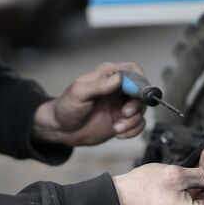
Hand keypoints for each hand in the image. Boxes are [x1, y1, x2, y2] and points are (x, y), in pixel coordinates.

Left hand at [32, 62, 146, 146]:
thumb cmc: (67, 107)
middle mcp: (118, 89)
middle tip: (125, 114)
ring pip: (141, 109)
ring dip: (133, 121)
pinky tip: (119, 134)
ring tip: (117, 128)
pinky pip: (138, 124)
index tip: (137, 95)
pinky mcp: (122, 120)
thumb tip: (118, 79)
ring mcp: (121, 105)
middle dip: (137, 105)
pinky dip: (133, 131)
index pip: (133, 71)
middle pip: (141, 91)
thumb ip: (98, 85)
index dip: (140, 81)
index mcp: (107, 76)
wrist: (62, 129)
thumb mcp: (79, 94)